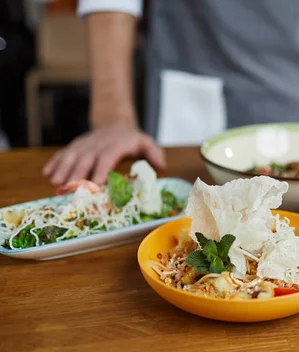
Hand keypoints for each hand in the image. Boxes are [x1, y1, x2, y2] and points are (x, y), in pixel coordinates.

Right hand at [42, 123, 166, 184]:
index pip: (108, 156)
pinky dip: (54, 163)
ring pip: (71, 156)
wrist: (115, 123)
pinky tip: (47, 174)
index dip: (102, 169)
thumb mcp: (146, 143)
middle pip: (86, 159)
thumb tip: (162, 166)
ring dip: (62, 170)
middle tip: (71, 190)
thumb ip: (154, 153)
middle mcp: (98, 144)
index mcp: (116, 144)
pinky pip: (63, 153)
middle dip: (78, 174)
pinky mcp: (75, 146)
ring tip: (56, 184)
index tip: (97, 183)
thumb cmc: (132, 140)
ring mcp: (84, 144)